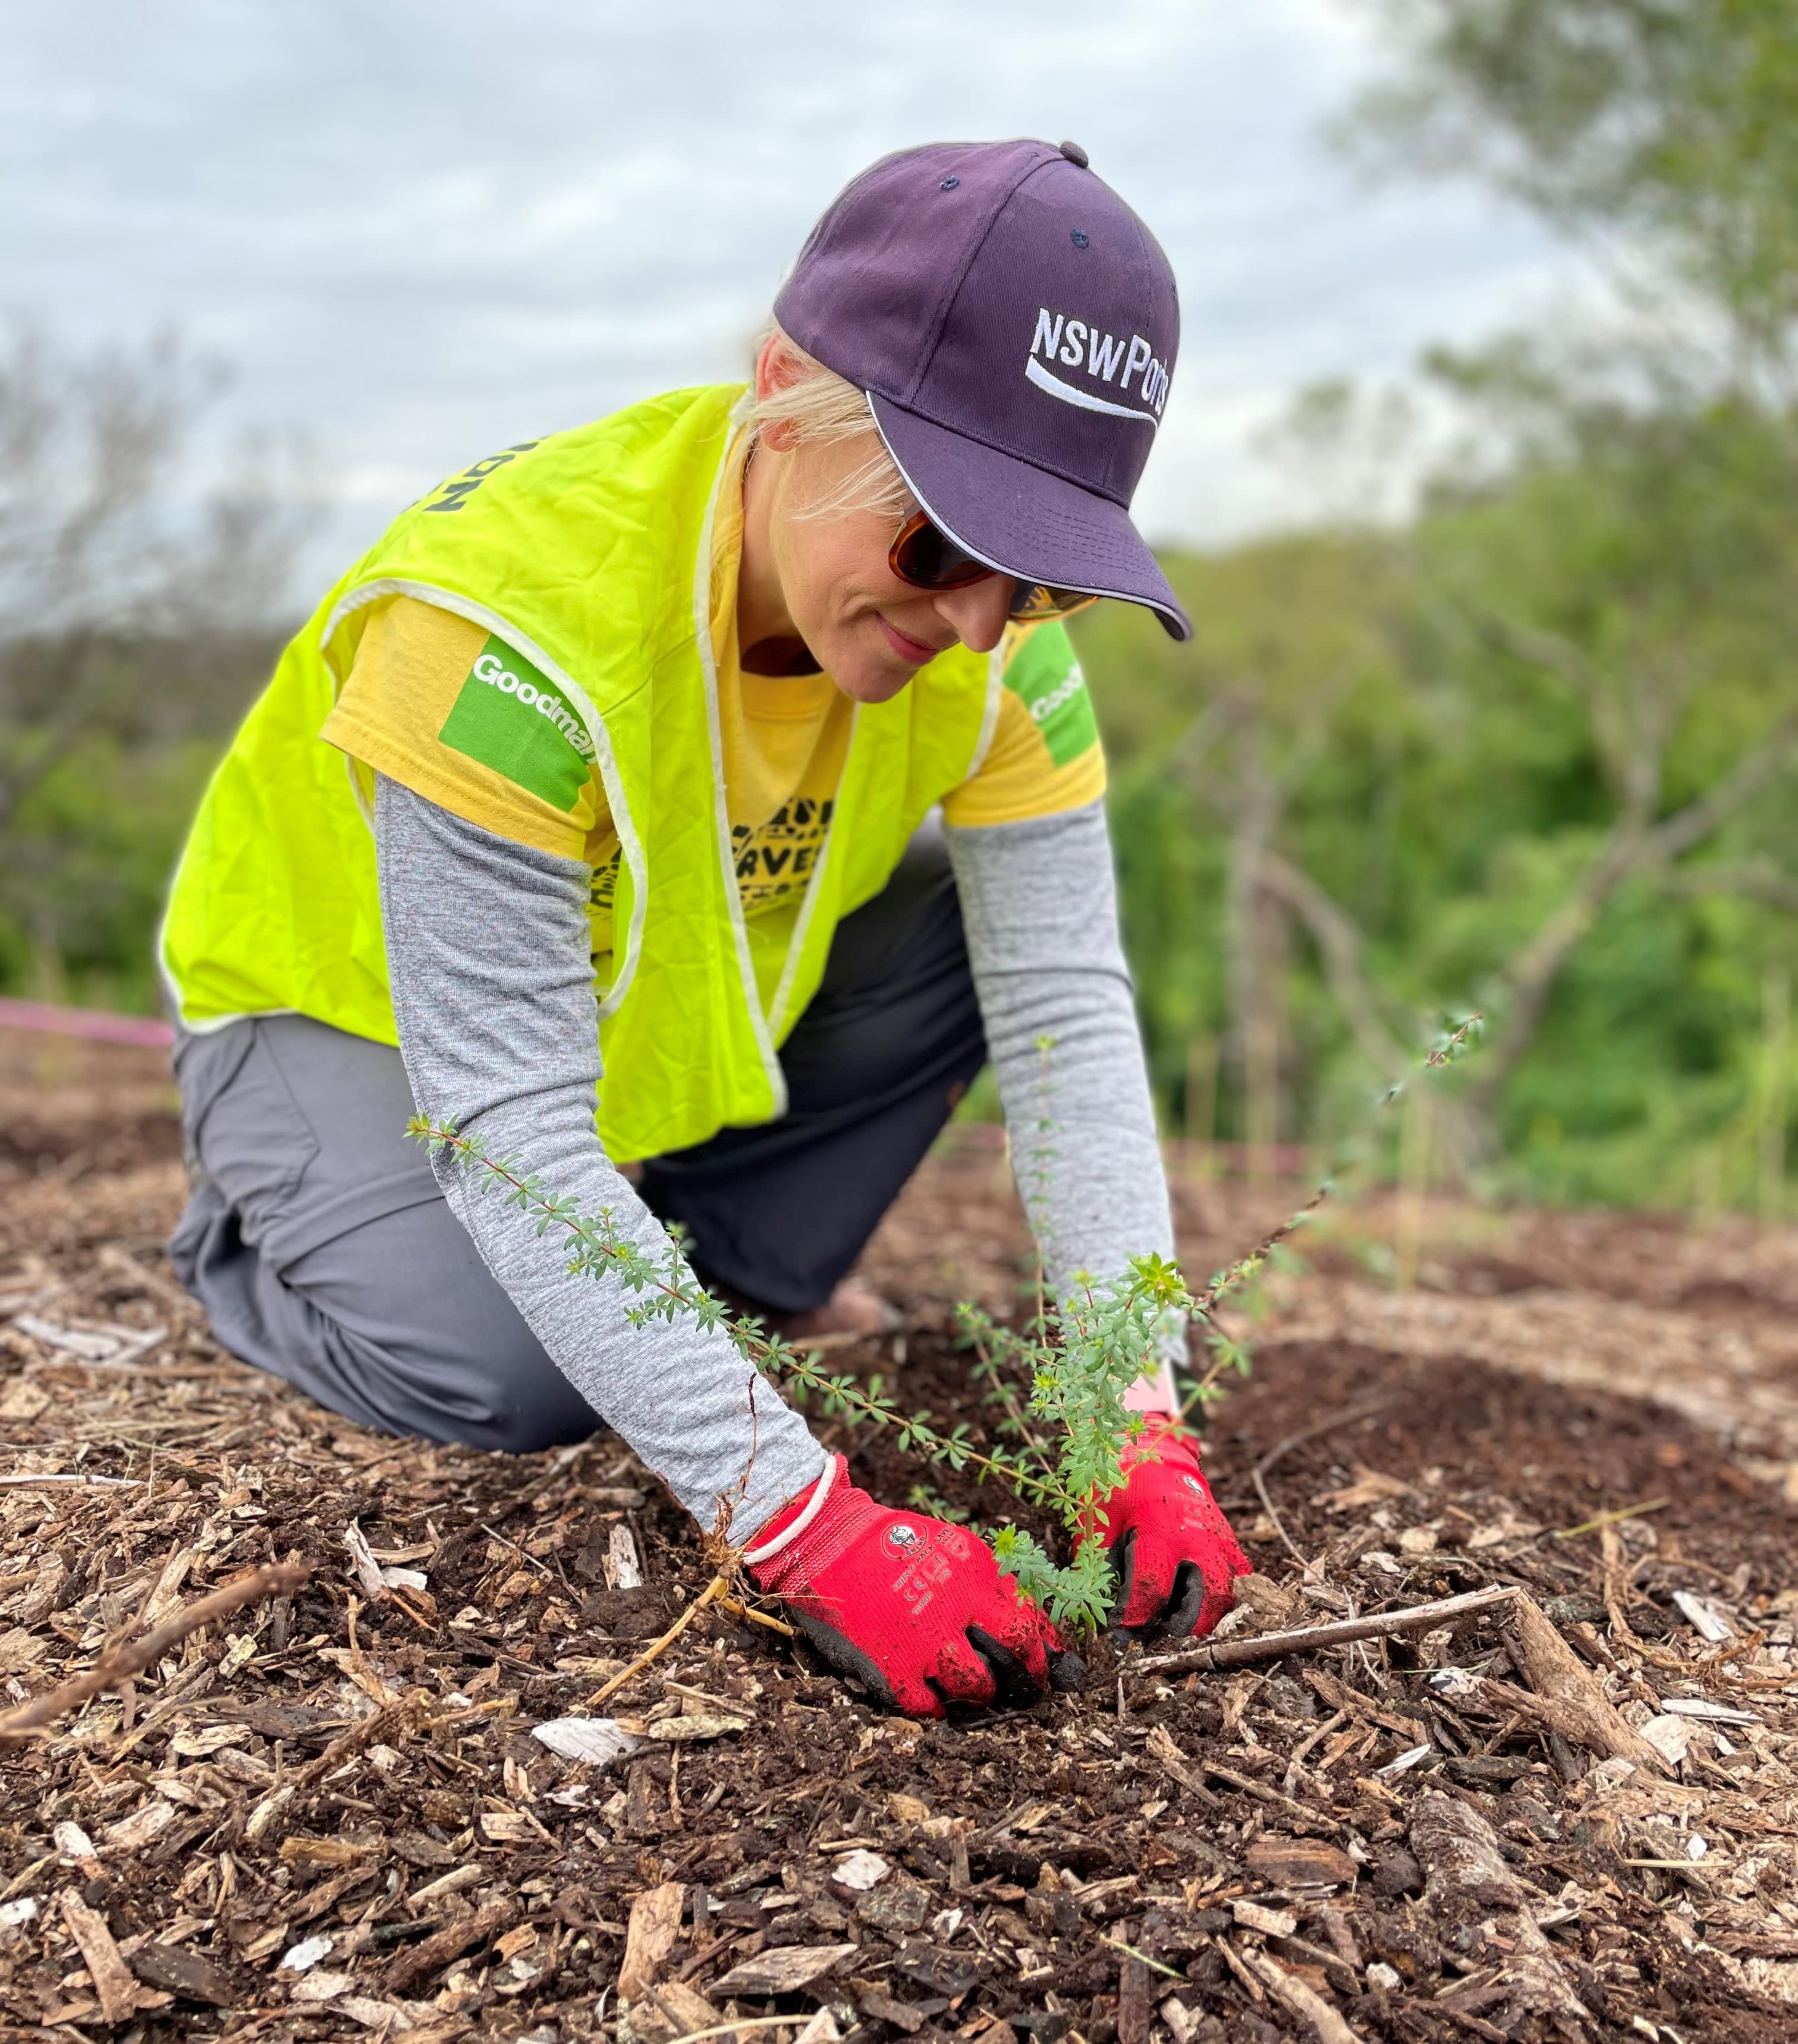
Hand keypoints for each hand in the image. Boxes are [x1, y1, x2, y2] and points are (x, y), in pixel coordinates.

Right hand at [745, 1456, 1077, 1717]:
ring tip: (977, 1692)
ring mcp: (924, 1640)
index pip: (1028, 1618)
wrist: (827, 1542)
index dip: (1048, 1648)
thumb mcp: (947, 1547)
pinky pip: (929, 1706)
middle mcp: (956, 1606)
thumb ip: (983, 1582)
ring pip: (976, 1686)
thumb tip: (1021, 1616)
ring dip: (982, 1693)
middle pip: (1016, 1654)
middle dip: (1029, 1678)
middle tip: (1029, 1690)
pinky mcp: (892, 1667)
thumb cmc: (889, 1544)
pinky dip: (936, 1707)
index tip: (1055, 1663)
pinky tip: (934, 1697)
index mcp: (974, 1572)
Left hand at [1082, 1416, 1249, 1640]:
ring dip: (1207, 1617)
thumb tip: (1101, 1609)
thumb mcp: (1099, 1518)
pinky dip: (1226, 1598)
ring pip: (1230, 1592)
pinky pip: (1241, 1577)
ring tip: (1178, 1624)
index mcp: (1158, 1527)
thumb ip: (1100, 1563)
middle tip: (1160, 1635)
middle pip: (1209, 1596)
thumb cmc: (1120, 1484)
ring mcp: (1219, 1538)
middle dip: (1185, 1626)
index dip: (1135, 1616)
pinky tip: (1200, 1606)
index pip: (1153, 1586)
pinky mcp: (1229, 1539)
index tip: (1121, 1628)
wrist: (1154, 1449)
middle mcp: (1197, 1535)